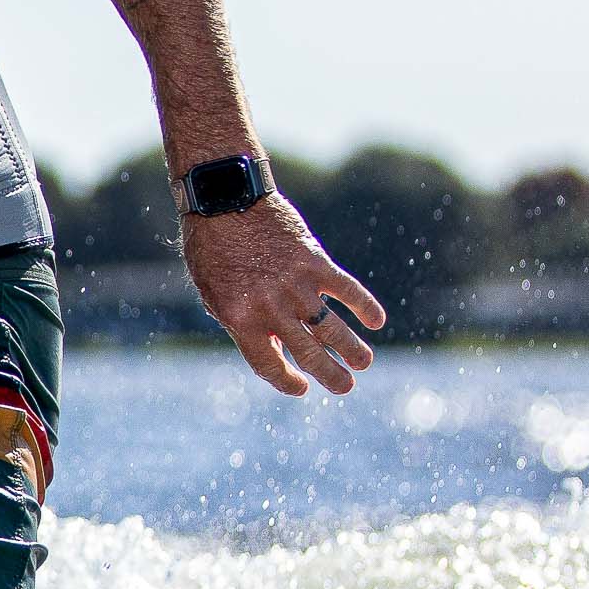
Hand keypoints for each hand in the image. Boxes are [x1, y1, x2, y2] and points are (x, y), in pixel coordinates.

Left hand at [182, 199, 386, 395]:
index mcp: (240, 319)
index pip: (269, 364)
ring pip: (331, 328)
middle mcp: (271, 308)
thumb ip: (244, 323)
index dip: (286, 382)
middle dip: (330, 374)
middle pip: (308, 353)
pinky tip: (376, 320)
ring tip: (364, 363)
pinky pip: (347, 290)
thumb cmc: (212, 249)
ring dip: (352, 349)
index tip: (301, 388)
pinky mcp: (315, 262)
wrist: (225, 200)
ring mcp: (296, 286)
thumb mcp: (216, 293)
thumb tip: (276, 350)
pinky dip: (364, 306)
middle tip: (346, 388)